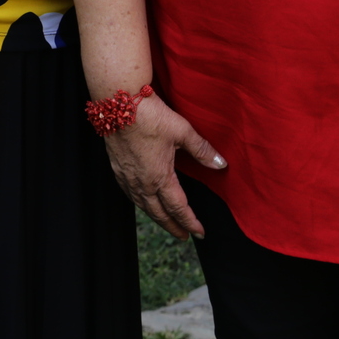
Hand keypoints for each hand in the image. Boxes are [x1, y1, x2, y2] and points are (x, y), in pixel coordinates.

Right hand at [100, 93, 226, 238]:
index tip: (200, 232)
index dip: (190, 222)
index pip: (178, 208)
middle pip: (159, 213)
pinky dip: (140, 204)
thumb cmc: (151, 116)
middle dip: (173, 226)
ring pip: (143, 206)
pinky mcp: (117, 168)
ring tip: (166, 222)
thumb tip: (221, 164)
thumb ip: (202, 150)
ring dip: (156, 217)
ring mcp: (127, 176)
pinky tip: (142, 201)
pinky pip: (129, 194)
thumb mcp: (182, 131)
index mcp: (160, 177)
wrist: (119, 102)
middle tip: (184, 235)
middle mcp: (142, 182)